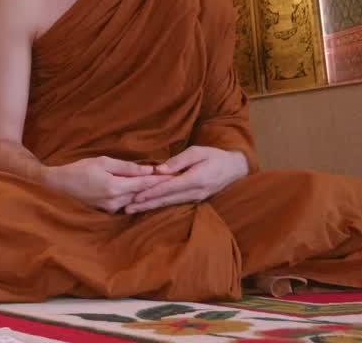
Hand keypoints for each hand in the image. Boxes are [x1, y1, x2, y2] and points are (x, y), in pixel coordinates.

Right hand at [43, 156, 169, 213]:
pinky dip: (136, 197)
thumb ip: (126, 167)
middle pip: (144, 193)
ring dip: (149, 193)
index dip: (162, 179)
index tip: (177, 176)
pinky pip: (127, 203)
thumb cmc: (79, 169)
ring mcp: (112, 209)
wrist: (59, 186)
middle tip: (177, 180)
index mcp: (115, 187)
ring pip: (136, 199)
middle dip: (159, 187)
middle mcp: (116, 201)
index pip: (145, 183)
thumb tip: (148, 170)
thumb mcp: (102, 162)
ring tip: (165, 186)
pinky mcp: (108, 212)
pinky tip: (144, 192)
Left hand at [123, 146, 248, 214]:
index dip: (152, 192)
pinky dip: (160, 205)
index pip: (169, 187)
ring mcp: (196, 198)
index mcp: (196, 179)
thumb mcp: (197, 152)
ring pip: (169, 203)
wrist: (234, 168)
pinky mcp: (195, 199)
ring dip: (150, 207)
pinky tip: (149, 207)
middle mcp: (195, 192)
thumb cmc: (214, 156)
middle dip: (146, 204)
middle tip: (127, 208)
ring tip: (133, 210)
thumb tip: (159, 169)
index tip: (136, 196)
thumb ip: (178, 161)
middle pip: (166, 199)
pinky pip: (174, 203)